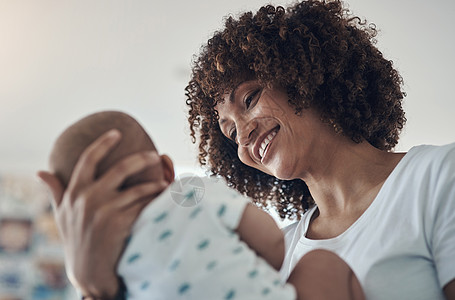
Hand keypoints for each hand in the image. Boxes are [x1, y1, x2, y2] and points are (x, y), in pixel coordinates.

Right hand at [37, 130, 167, 298]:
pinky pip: (143, 206)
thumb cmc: (75, 239)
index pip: (88, 158)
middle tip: (153, 154)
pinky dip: (155, 200)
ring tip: (164, 181)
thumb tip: (40, 172)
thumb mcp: (62, 214)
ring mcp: (104, 210)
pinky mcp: (119, 223)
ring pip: (137, 188)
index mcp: (75, 191)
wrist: (88, 270)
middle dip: (141, 159)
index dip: (103, 142)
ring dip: (154, 183)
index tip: (117, 132)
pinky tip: (163, 197)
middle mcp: (88, 198)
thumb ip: (55, 191)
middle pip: (120, 168)